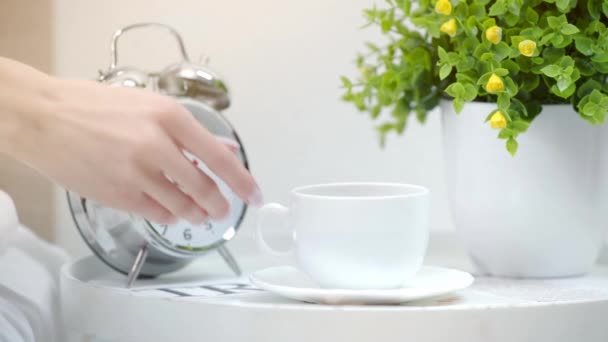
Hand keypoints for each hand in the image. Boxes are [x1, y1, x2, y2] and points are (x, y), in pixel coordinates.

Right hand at [9, 78, 261, 224]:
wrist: (44, 118)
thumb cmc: (97, 106)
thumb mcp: (149, 105)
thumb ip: (189, 131)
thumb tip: (225, 148)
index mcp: (170, 117)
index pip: (218, 156)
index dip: (242, 181)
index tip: (256, 196)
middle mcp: (157, 146)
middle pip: (203, 188)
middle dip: (218, 204)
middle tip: (222, 209)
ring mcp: (137, 174)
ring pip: (182, 206)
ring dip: (196, 213)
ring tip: (201, 213)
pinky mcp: (118, 196)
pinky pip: (157, 213)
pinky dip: (169, 215)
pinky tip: (171, 211)